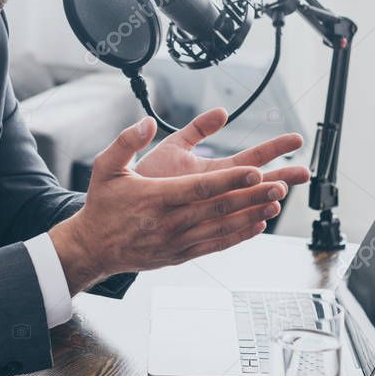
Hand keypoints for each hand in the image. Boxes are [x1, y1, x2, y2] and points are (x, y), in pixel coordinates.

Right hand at [48, 115, 309, 294]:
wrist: (92, 247)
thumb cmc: (102, 205)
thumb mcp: (105, 166)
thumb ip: (126, 141)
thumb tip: (145, 121)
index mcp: (156, 197)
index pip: (201, 187)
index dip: (230, 179)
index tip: (255, 170)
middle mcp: (171, 222)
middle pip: (221, 207)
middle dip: (253, 195)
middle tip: (282, 183)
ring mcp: (178, 240)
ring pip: (224, 227)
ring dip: (252, 214)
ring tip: (277, 202)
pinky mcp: (181, 254)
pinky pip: (217, 244)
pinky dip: (240, 235)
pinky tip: (257, 224)